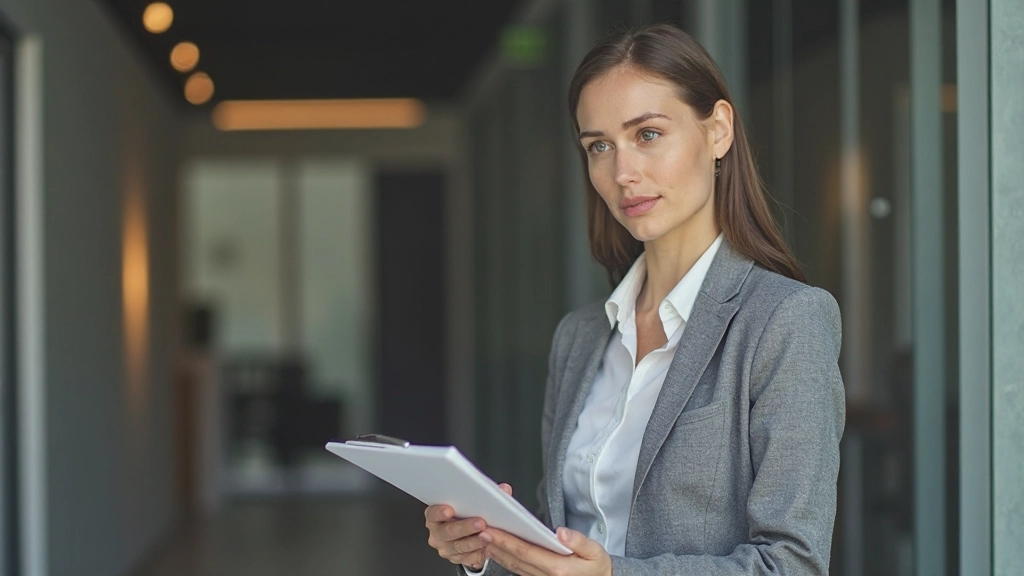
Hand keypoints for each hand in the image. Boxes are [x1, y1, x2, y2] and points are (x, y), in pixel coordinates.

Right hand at [425, 482, 514, 570]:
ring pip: (459, 546)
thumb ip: (485, 493)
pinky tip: (487, 547)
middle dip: (465, 527)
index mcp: (436, 516)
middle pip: (448, 531)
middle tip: (480, 523)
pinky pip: (467, 558)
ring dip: (474, 541)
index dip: (440, 512)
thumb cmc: (465, 515)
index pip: (433, 513)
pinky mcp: (457, 559)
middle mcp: (438, 533)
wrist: (465, 534)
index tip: (449, 510)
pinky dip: (479, 552)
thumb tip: (504, 489)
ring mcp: (446, 548)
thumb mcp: (470, 503)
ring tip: (488, 536)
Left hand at [481, 525, 611, 575]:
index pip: (525, 552)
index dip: (506, 541)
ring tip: (483, 538)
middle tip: (480, 530)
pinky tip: (498, 549)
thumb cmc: (596, 567)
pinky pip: (518, 570)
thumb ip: (579, 541)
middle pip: (514, 559)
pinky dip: (506, 559)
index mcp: (558, 568)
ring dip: (497, 552)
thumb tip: (561, 533)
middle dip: (496, 544)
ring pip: (513, 566)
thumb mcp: (595, 551)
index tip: (491, 531)